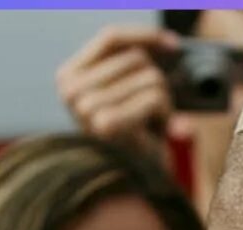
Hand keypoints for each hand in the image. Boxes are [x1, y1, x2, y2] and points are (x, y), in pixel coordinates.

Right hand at [56, 25, 179, 165]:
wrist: (140, 180)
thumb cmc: (137, 132)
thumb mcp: (129, 88)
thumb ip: (134, 58)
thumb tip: (169, 42)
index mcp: (68, 76)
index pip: (111, 37)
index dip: (145, 36)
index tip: (174, 44)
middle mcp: (70, 90)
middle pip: (135, 58)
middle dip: (155, 80)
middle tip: (151, 110)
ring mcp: (85, 107)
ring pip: (150, 77)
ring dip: (162, 99)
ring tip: (150, 122)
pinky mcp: (106, 124)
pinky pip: (155, 96)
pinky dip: (164, 112)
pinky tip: (154, 131)